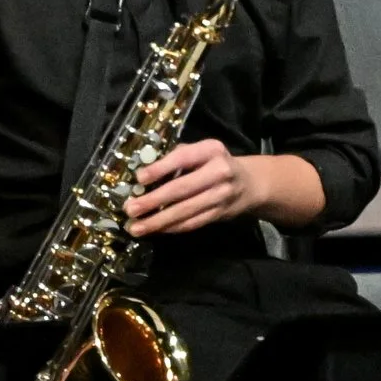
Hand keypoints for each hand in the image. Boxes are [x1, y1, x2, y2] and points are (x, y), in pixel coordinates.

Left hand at [123, 139, 258, 237]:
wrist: (250, 184)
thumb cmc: (216, 163)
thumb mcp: (202, 151)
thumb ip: (178, 156)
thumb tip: (145, 168)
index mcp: (211, 150)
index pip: (182, 157)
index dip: (160, 168)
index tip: (139, 178)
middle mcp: (219, 172)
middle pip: (182, 189)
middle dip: (153, 201)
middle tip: (130, 209)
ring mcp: (221, 196)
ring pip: (185, 211)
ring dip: (158, 221)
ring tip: (137, 227)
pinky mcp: (220, 215)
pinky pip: (193, 223)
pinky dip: (172, 228)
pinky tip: (156, 230)